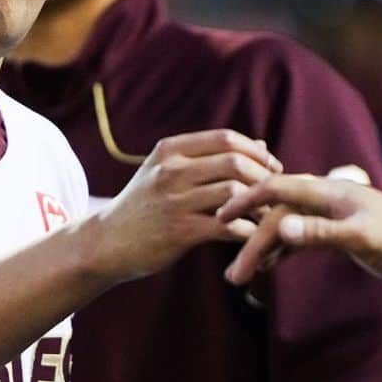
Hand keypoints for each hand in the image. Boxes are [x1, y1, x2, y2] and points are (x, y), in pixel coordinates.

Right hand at [89, 130, 281, 281]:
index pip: (226, 138)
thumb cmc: (144, 206)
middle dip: (264, 177)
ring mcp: (174, 201)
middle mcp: (171, 171)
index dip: (256, 152)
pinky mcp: (179, 232)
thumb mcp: (165, 171)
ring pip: (235, 192)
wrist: (106, 242)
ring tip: (268, 217)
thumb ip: (209, 157)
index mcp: (169, 150)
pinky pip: (229, 226)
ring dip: (260, 206)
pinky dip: (248, 231)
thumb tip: (261, 144)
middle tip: (275, 193)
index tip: (271, 168)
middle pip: (235, 162)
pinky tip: (253, 237)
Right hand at [216, 173, 381, 285]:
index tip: (221, 217)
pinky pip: (295, 239)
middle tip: (234, 273)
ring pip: (282, 228)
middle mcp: (321, 199)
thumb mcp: (359, 237)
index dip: (245, 200)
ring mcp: (324, 215)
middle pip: (274, 215)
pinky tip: (266, 268)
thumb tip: (279, 227)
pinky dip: (279, 252)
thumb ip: (319, 232)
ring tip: (242, 276)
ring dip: (261, 250)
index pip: (275, 188)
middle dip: (251, 243)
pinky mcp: (329, 232)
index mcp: (325, 191)